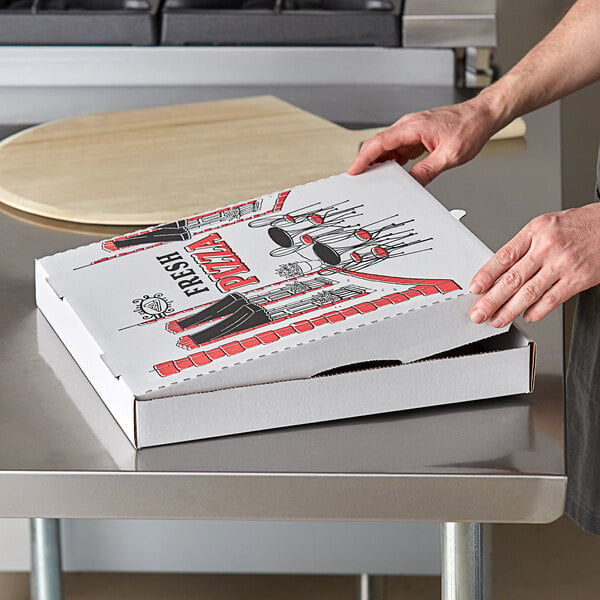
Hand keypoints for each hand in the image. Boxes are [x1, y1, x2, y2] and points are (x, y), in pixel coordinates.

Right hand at [347, 99, 499, 184]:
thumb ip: (427, 171)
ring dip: (380, 162)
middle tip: (360, 179)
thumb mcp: (450, 156)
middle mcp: (410, 125)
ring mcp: (413, 129)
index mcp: (414, 126)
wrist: (483, 115)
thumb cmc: (470, 127)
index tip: (354, 170)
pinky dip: (393, 160)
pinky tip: (394, 171)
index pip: (380, 142)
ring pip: (388, 146)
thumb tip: (411, 184)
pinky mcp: (418, 134)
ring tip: (376, 178)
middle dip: (367, 162)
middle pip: (379, 144)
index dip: (363, 157)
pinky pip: (399, 147)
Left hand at [469, 203, 599, 326]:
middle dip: (491, 300)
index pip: (503, 257)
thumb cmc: (576, 226)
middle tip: (478, 313)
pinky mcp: (578, 279)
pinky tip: (526, 316)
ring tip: (497, 320)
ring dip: (509, 310)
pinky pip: (552, 299)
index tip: (475, 289)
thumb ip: (522, 247)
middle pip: (512, 278)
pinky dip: (537, 311)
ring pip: (529, 292)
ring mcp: (563, 264)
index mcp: (534, 232)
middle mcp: (547, 248)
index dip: (486, 275)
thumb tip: (498, 272)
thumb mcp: (544, 226)